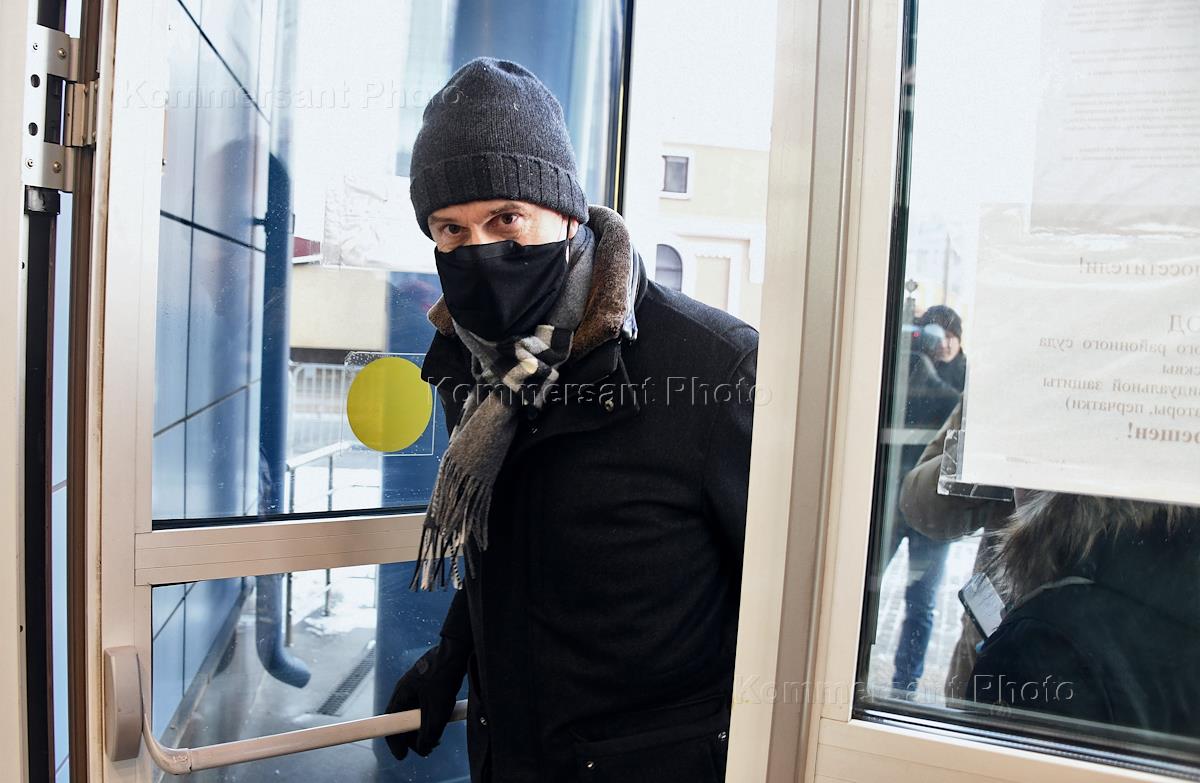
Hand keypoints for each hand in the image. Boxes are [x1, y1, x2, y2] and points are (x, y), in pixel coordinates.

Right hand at [384, 638, 468, 760]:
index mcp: (401, 695)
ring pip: (415, 714)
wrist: (457, 650)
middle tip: (426, 749)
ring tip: (436, 739)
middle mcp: (405, 691)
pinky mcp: (428, 684)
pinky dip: (430, 717)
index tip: (403, 755)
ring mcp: (417, 686)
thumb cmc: (443, 676)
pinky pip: (425, 705)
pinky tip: (442, 722)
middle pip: (403, 720)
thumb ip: (429, 732)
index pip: (390, 723)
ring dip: (423, 729)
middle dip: (413, 738)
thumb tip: (424, 748)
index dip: (395, 742)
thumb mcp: (436, 710)